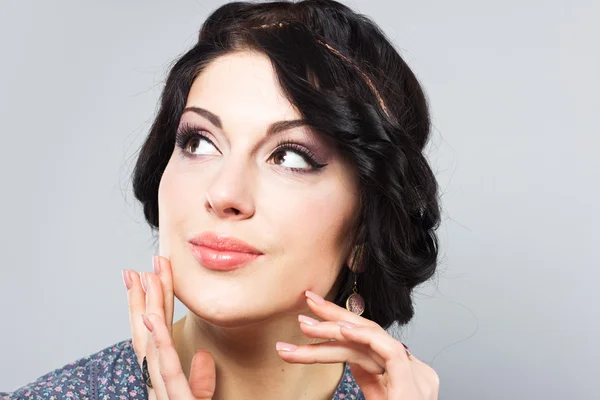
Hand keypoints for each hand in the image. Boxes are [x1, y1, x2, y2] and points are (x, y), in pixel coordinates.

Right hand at [123, 256, 215, 398]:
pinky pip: (166, 366)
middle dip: (142, 299)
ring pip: (152, 342)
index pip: (156, 336)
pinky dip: (158, 340)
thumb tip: (203, 354)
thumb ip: (200, 380)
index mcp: (163, 379)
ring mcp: (161, 392)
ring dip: (147, 307)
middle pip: (147, 332)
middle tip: (136, 268)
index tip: (147, 278)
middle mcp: (156, 382)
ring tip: (143, 277)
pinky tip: (151, 316)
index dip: (151, 306)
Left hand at [276, 290, 439, 399]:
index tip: (312, 315)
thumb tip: (345, 356)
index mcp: (403, 376)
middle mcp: (413, 372)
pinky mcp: (413, 387)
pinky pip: (390, 352)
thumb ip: (368, 379)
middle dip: (335, 315)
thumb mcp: (377, 398)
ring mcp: (417, 378)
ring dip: (335, 329)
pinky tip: (342, 330)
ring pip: (371, 342)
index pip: (368, 342)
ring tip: (306, 324)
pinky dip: (366, 338)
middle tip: (307, 301)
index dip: (340, 324)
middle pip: (369, 335)